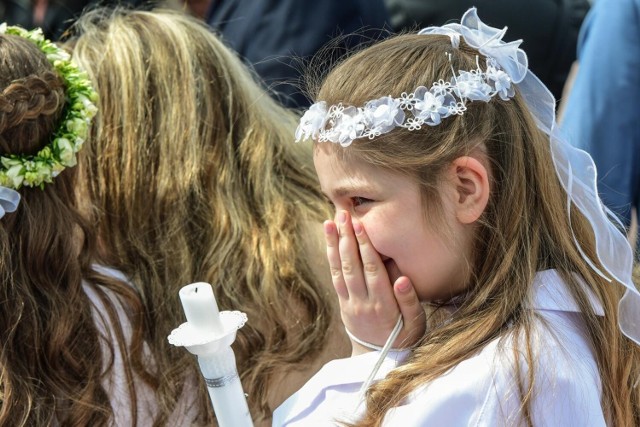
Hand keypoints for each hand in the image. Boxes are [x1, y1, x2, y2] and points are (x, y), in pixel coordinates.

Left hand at [324, 210, 425, 354]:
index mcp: (383, 305)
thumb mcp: (415, 325)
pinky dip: (331, 257)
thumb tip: (402, 279)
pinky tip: (329, 240)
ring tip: (330, 222)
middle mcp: (362, 302)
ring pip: (339, 269)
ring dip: (334, 244)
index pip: (372, 270)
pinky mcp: (342, 302)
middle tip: (343, 214)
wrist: (378, 359)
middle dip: (347, 238)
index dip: (365, 247)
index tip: (361, 225)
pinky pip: (334, 276)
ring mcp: (349, 302)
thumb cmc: (403, 336)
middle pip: (352, 265)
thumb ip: (410, 302)